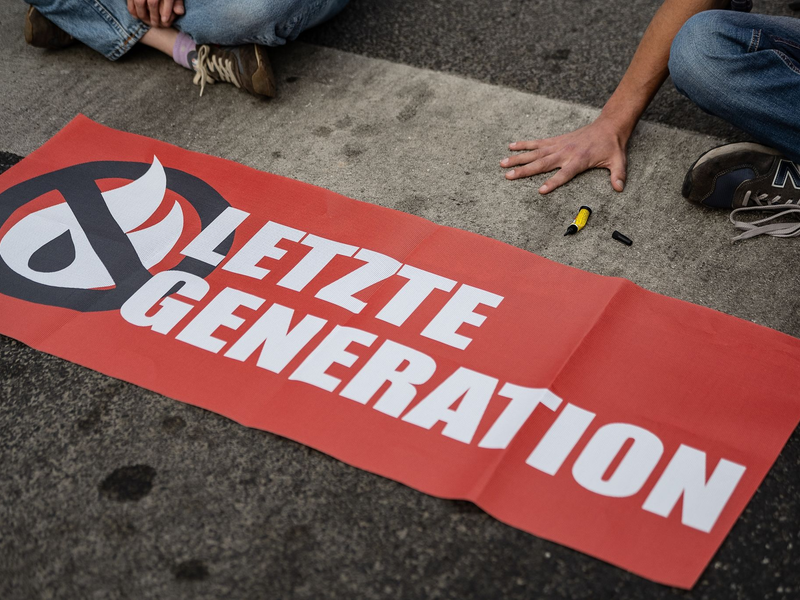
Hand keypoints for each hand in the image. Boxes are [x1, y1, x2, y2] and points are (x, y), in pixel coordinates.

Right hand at [128, 0, 184, 27]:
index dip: (166, 11)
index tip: (165, 20)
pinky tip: (137, 16)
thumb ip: (177, 3)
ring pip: (140, 2)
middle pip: (153, 2)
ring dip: (143, 14)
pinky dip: (133, 10)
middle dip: (154, 15)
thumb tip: (180, 12)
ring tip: (147, 21)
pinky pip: (130, 2)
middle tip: (156, 24)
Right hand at [501, 116, 628, 193]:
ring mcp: (558, 146)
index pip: (564, 174)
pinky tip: (511, 146)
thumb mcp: (618, 161)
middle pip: (542, 164)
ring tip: (503, 163)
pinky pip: (537, 143)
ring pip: (535, 153)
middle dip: (524, 170)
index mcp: (578, 160)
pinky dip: (524, 144)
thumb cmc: (612, 146)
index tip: (541, 190)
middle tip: (508, 176)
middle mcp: (565, 153)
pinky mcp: (556, 140)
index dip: (553, 182)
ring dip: (518, 158)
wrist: (608, 125)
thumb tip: (619, 188)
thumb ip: (618, 175)